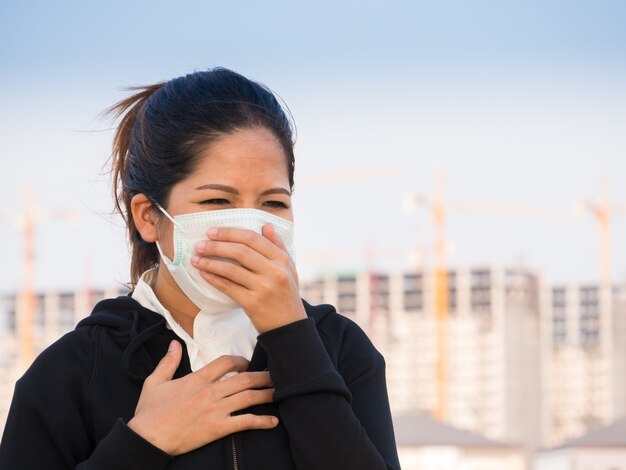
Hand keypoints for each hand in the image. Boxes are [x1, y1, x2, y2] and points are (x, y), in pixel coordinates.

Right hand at [128, 341, 277, 455]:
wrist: (146, 439)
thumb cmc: (149, 413)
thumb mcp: (154, 382)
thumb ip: (167, 361)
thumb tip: (173, 343)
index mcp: (196, 379)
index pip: (226, 362)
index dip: (241, 361)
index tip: (248, 364)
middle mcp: (209, 392)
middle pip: (244, 379)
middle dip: (263, 376)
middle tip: (275, 375)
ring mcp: (215, 410)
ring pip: (248, 397)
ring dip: (267, 394)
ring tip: (280, 392)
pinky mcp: (217, 428)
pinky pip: (245, 422)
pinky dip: (261, 421)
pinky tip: (273, 421)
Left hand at [191, 224, 306, 332]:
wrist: (290, 327)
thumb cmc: (287, 295)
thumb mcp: (289, 268)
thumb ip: (278, 246)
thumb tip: (265, 226)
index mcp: (282, 259)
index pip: (253, 239)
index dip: (230, 233)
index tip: (212, 232)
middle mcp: (274, 271)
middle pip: (240, 251)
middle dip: (216, 246)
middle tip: (200, 245)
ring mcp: (263, 287)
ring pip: (231, 269)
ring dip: (210, 262)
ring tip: (196, 259)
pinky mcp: (252, 303)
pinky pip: (227, 287)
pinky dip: (213, 278)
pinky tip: (203, 273)